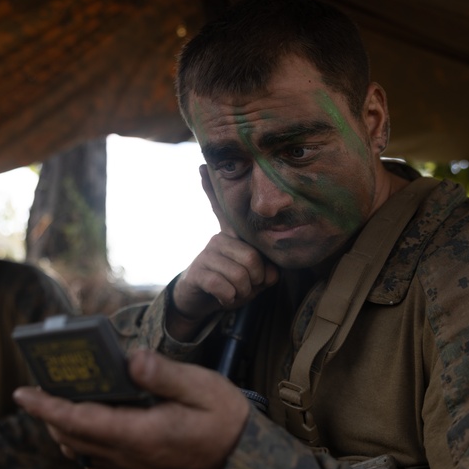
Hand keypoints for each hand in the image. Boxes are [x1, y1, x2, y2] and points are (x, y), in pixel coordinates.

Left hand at [14, 349, 249, 468]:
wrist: (242, 460)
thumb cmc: (225, 421)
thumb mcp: (202, 387)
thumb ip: (164, 374)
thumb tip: (131, 358)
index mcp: (141, 433)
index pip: (80, 421)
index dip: (47, 406)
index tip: (23, 392)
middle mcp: (129, 454)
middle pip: (71, 436)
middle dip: (47, 413)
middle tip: (34, 388)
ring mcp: (131, 465)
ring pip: (80, 450)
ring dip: (61, 428)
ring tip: (54, 402)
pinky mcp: (137, 468)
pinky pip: (96, 460)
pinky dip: (79, 443)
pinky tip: (82, 427)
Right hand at [169, 165, 277, 338]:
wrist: (201, 301)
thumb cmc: (231, 285)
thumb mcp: (255, 277)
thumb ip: (267, 271)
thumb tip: (270, 272)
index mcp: (233, 236)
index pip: (224, 210)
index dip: (212, 189)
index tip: (202, 166)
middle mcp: (219, 239)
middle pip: (253, 258)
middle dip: (255, 281)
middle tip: (246, 286)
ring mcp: (208, 254)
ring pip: (241, 275)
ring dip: (243, 292)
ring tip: (234, 291)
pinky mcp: (198, 271)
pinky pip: (224, 287)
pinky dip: (229, 299)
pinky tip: (222, 297)